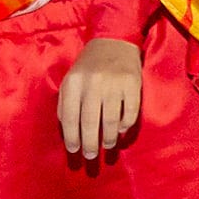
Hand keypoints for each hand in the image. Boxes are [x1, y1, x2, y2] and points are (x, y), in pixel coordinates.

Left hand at [57, 35, 144, 156]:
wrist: (114, 41)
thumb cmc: (89, 66)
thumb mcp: (70, 80)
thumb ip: (65, 103)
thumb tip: (68, 131)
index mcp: (74, 83)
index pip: (71, 117)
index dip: (72, 137)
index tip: (74, 150)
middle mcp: (93, 83)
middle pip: (91, 122)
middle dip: (90, 144)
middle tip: (91, 157)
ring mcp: (114, 83)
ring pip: (111, 120)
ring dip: (109, 138)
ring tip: (108, 146)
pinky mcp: (133, 84)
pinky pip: (130, 112)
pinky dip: (126, 125)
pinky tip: (121, 130)